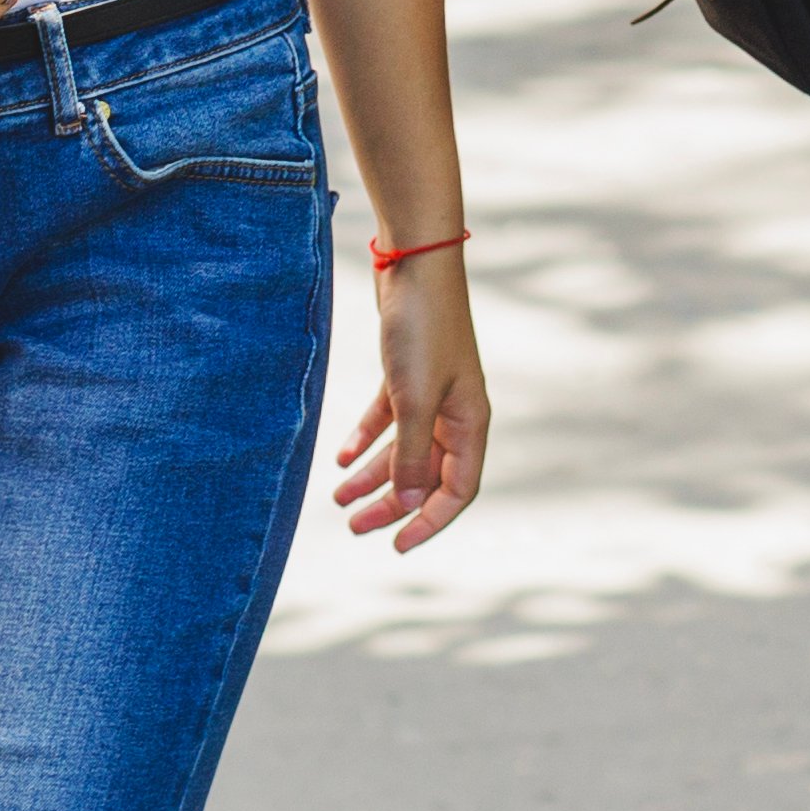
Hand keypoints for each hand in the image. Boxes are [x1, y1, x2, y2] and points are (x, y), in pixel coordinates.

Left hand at [335, 251, 492, 551]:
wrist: (415, 265)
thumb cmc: (422, 330)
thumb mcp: (414, 399)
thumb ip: (412, 455)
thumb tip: (412, 504)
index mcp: (470, 421)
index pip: (458, 488)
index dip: (430, 521)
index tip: (395, 545)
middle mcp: (455, 411)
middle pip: (427, 474)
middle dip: (393, 504)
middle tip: (354, 527)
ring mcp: (432, 391)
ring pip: (404, 449)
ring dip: (374, 476)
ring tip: (338, 500)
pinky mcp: (407, 372)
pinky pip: (388, 419)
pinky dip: (366, 440)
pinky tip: (341, 458)